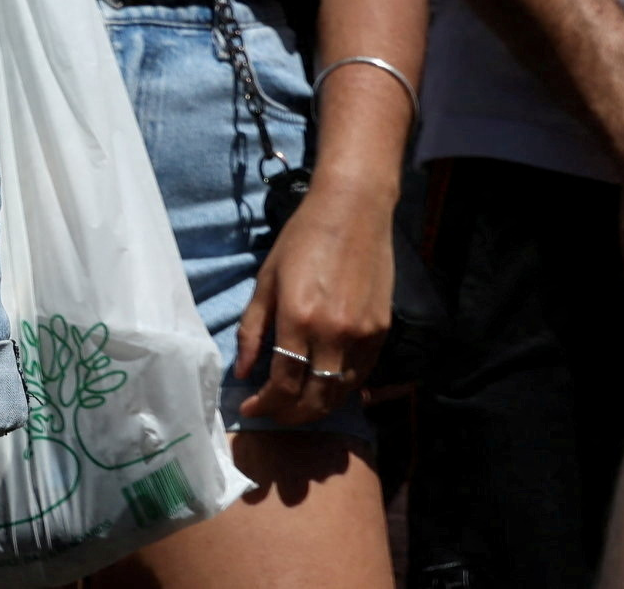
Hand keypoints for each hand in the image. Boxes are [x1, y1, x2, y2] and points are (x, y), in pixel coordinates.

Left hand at [230, 162, 395, 424]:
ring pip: (339, 394)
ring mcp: (362, 335)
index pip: (282, 384)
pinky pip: (360, 375)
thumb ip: (253, 329)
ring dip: (315, 408)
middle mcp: (333, 333)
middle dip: (288, 415)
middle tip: (272, 412)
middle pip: (313, 400)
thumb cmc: (303, 238)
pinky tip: (324, 386)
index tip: (249, 408)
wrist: (354, 209)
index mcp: (298, 318)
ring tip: (296, 404)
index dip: (264, 405)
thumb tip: (241, 373)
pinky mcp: (381, 331)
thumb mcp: (267, 280)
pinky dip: (340, 388)